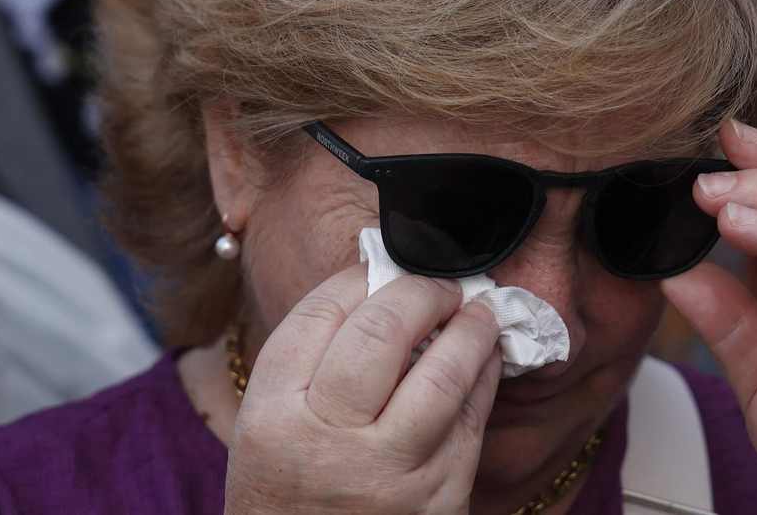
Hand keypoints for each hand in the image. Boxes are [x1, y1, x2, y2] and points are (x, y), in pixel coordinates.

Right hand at [224, 265, 503, 514]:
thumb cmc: (287, 493)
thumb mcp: (269, 428)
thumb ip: (310, 360)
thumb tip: (380, 283)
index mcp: (271, 416)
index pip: (320, 314)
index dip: (360, 276)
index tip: (383, 265)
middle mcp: (326, 444)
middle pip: (382, 331)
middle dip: (422, 290)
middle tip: (442, 280)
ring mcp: (388, 476)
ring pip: (444, 372)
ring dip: (471, 326)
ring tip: (480, 308)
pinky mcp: (438, 501)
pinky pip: (472, 419)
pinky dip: (485, 377)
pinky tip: (486, 357)